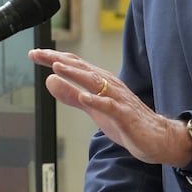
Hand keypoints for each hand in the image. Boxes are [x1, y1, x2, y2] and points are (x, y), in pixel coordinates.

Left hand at [28, 48, 191, 166]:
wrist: (158, 138)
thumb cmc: (125, 121)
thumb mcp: (92, 107)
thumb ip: (71, 95)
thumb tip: (49, 81)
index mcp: (100, 82)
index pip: (74, 65)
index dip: (53, 59)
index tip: (34, 54)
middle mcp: (108, 86)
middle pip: (81, 68)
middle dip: (58, 60)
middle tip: (38, 54)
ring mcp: (118, 100)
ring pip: (95, 83)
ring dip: (75, 74)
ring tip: (57, 67)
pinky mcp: (125, 116)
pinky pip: (110, 107)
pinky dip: (96, 102)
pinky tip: (83, 98)